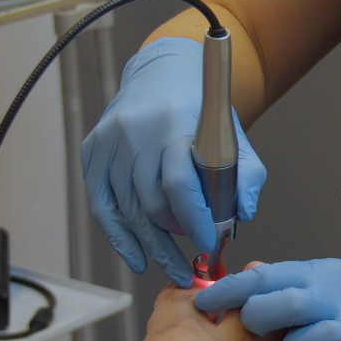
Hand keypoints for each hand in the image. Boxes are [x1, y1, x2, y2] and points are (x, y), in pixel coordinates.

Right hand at [80, 37, 265, 286]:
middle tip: (192, 260)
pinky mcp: (92, 151)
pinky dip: (119, 237)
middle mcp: (135, 131)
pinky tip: (137, 257)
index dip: (193, 220)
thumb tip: (242, 215)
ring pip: (125, 210)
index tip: (206, 244)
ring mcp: (109, 141)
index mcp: (174, 122)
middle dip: (172, 240)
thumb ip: (247, 173)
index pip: (178, 181)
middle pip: (149, 203)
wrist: (162, 73)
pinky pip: (102, 206)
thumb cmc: (200, 109)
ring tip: (172, 266)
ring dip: (150, 245)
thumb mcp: (234, 132)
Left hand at [194, 258, 340, 340]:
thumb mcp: (323, 280)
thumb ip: (283, 280)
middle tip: (248, 330)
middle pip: (288, 304)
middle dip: (259, 317)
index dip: (230, 290)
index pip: (266, 278)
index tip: (201, 302)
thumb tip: (246, 272)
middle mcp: (334, 301)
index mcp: (317, 276)